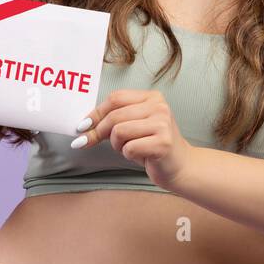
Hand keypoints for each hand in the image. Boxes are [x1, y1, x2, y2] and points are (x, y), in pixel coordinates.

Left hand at [71, 89, 196, 190]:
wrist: (181, 166)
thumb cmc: (153, 146)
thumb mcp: (135, 125)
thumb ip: (114, 119)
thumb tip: (83, 125)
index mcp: (152, 97)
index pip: (115, 98)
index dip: (96, 113)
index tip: (83, 126)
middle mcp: (159, 107)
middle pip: (114, 116)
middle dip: (99, 132)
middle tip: (92, 142)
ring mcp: (163, 124)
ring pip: (119, 132)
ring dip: (117, 145)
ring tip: (129, 148)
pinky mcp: (163, 143)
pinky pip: (129, 148)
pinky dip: (129, 155)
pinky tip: (142, 156)